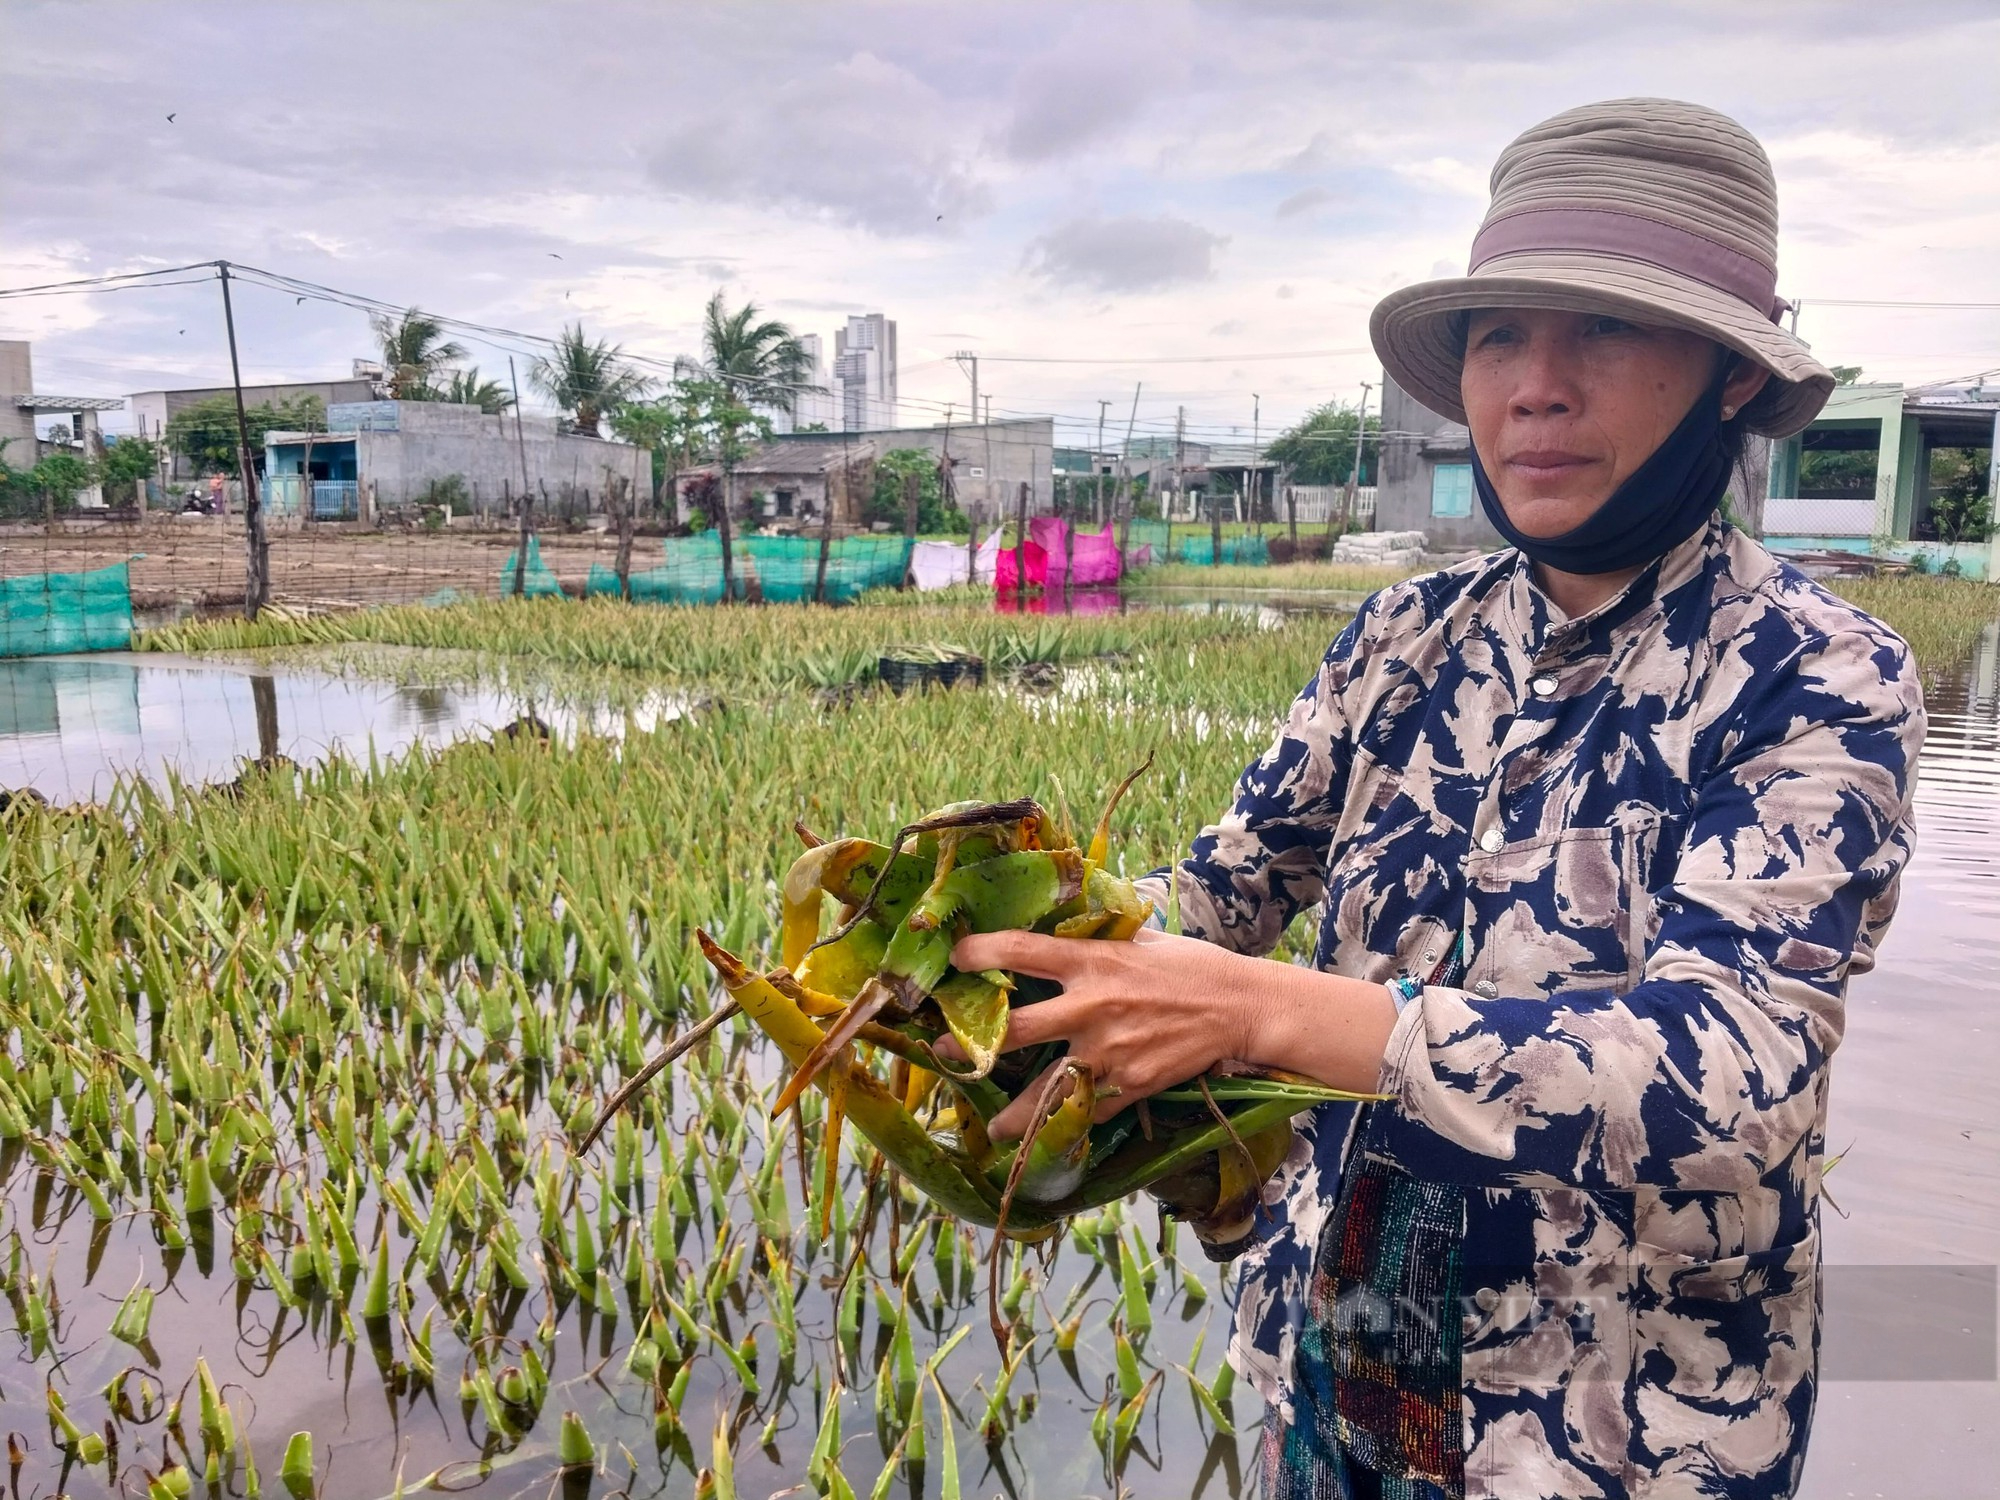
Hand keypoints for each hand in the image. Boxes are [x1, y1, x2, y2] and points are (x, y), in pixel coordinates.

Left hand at [936, 928, 1397, 1140]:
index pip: (1022, 951)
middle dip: (973, 1044)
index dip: (980, 952)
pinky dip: (1066, 1126)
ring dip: (1013, 1113)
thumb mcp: (1140, 940)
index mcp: (1093, 961)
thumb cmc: (1190, 966)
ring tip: (990, 1128)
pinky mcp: (1128, 1084)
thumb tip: (1058, 928)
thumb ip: (1094, 942)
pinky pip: (1086, 1110)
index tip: (953, 957)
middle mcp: (1092, 1006)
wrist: (1241, 1007)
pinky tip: (1046, 1142)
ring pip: (1045, 1088)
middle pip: (1015, 1029)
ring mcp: (1108, 1051)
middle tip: (942, 1050)